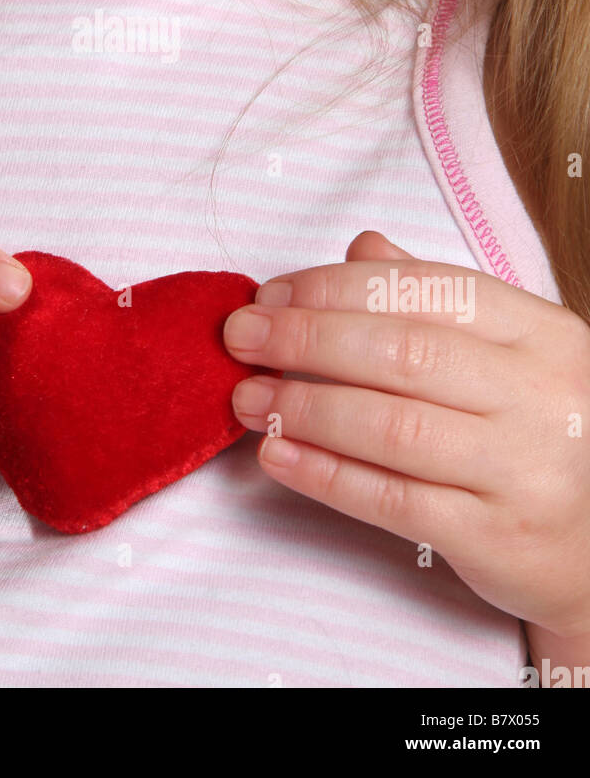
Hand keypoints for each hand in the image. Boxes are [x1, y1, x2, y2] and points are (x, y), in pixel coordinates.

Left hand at [223, 230, 589, 637]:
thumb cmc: (534, 432)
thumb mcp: (508, 353)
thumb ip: (435, 299)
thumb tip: (360, 247)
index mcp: (541, 332)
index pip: (424, 290)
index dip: (335, 287)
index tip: (271, 293)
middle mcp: (539, 395)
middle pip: (401, 352)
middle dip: (305, 338)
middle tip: (240, 337)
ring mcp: (522, 468)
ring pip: (391, 426)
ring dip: (303, 406)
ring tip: (246, 396)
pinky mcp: (495, 535)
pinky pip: (392, 499)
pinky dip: (324, 474)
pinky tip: (276, 455)